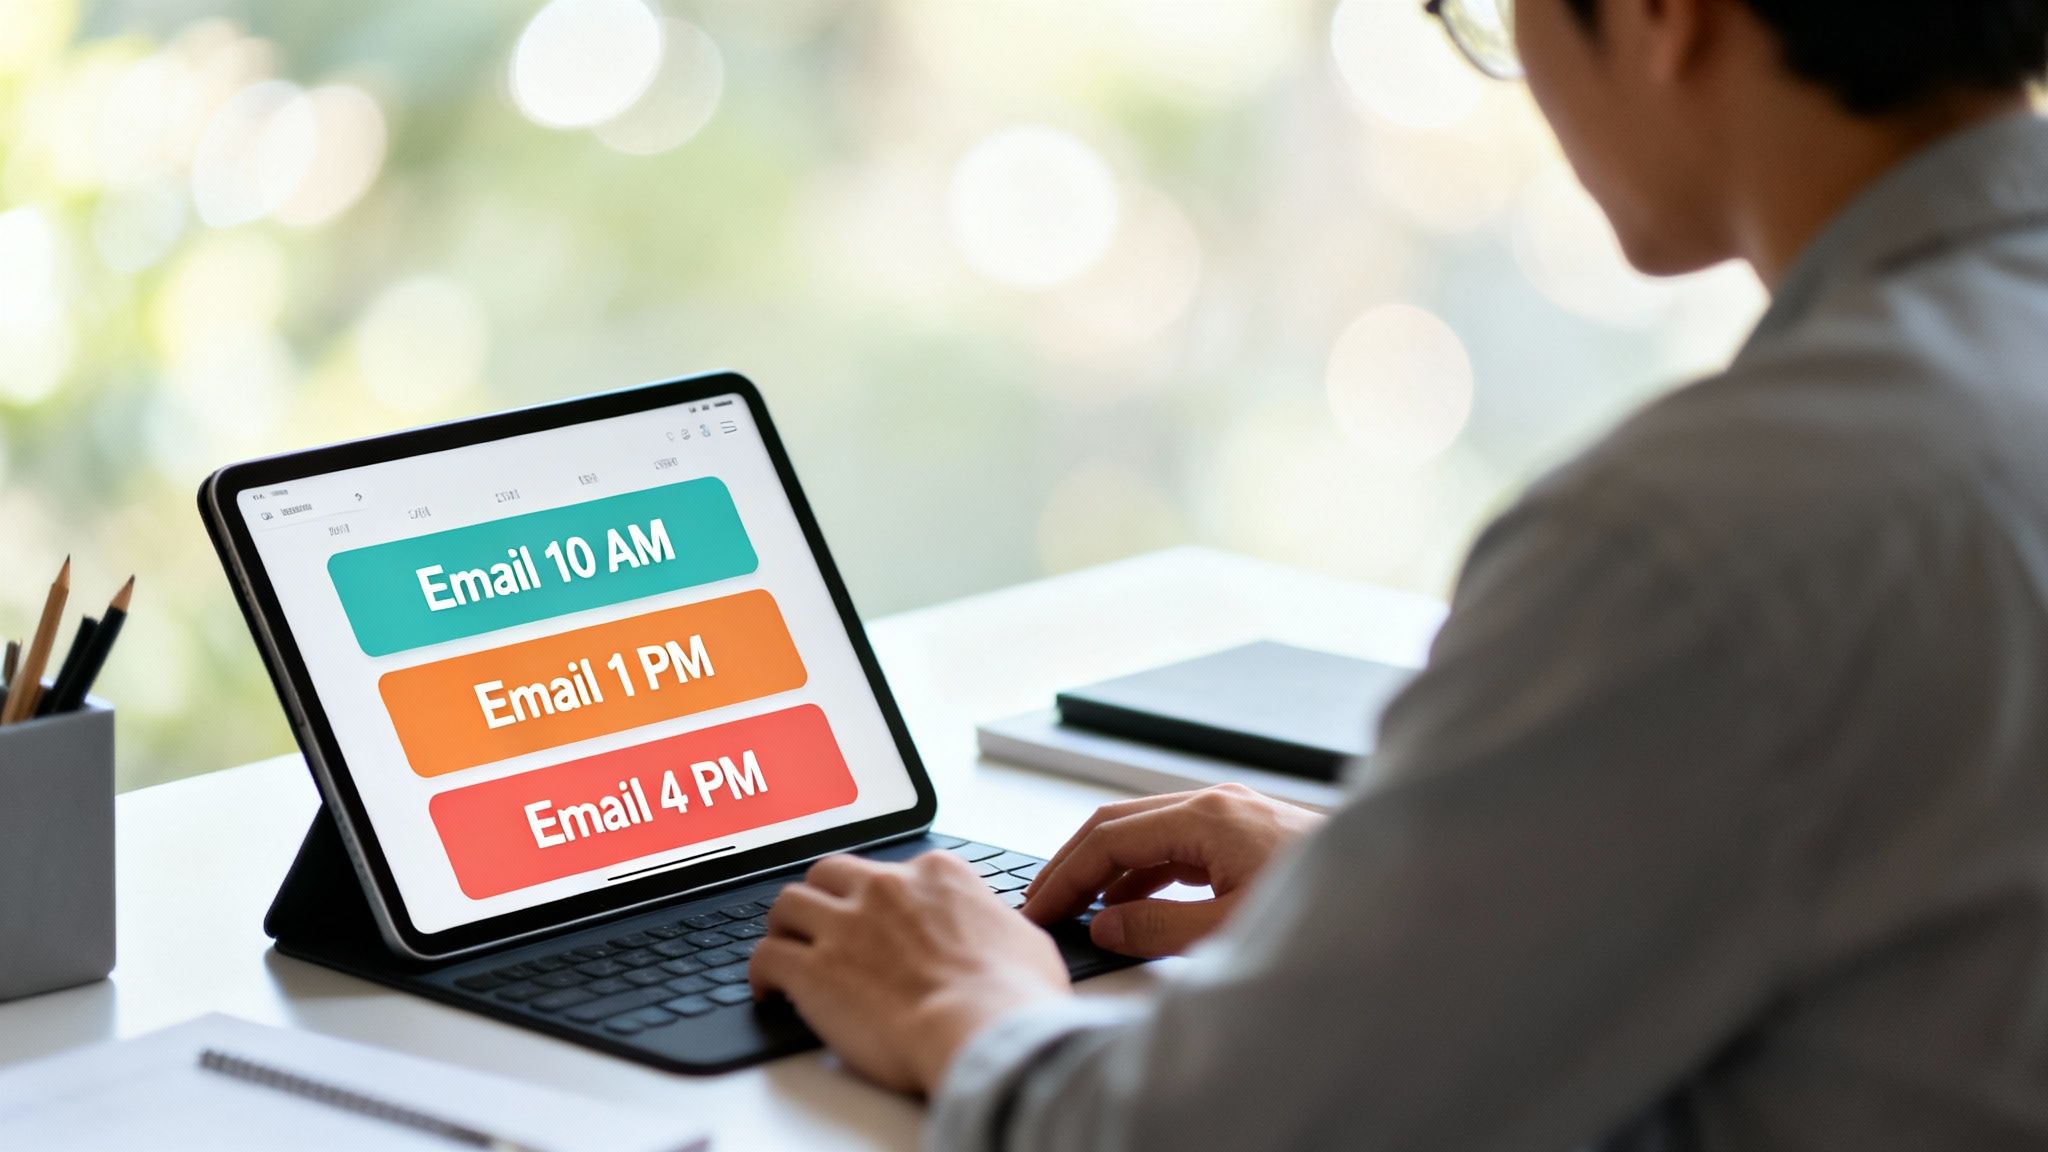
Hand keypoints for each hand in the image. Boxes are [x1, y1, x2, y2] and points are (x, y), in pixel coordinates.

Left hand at [750, 851, 1071, 1095]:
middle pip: (830, 874)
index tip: (877, 919)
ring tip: (789, 951)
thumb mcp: (1022, 938)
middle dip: (823, 898)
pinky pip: (764, 955)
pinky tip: (768, 990)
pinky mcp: (812, 969)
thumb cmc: (1012, 994)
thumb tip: (994, 933)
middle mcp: (884, 888)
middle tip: (823, 926)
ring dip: (785, 927)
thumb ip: (993, 923)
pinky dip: (760, 972)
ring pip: (787, 903)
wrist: (982, 1028)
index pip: (891, 868)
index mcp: (935, 875)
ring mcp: (844, 925)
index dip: (879, 898)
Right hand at [1022, 783, 1323, 957]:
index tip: (1036, 907)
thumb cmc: (1323, 910)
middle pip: (1119, 824)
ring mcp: (1232, 815)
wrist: (1401, 895)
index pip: (1108, 838)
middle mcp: (1215, 804)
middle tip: (1039, 904)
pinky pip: (1176, 847)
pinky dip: (1143, 873)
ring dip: (1107, 870)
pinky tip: (1130, 906)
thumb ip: (1157, 926)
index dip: (1064, 875)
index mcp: (1206, 816)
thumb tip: (1104, 922)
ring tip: (1076, 911)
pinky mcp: (1247, 834)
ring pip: (1147, 834)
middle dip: (1074, 864)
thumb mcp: (1228, 929)